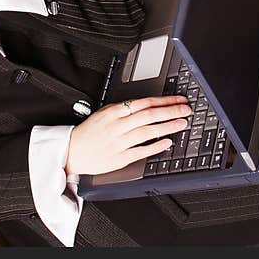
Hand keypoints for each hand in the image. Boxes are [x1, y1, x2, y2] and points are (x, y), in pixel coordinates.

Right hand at [64, 95, 192, 175]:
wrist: (72, 151)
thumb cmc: (89, 132)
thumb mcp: (104, 113)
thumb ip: (125, 109)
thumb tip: (149, 105)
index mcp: (114, 112)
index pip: (144, 103)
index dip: (164, 101)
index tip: (178, 100)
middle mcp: (117, 126)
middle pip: (149, 115)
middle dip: (170, 111)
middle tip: (186, 110)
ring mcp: (119, 142)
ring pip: (147, 132)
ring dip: (167, 127)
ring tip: (181, 124)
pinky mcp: (119, 158)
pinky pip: (141, 151)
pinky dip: (155, 146)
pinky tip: (167, 142)